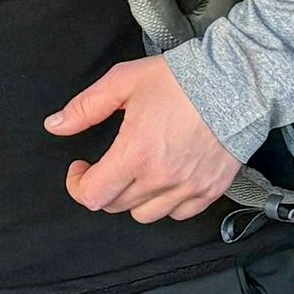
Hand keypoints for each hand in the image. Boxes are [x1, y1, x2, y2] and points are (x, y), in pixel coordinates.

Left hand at [44, 56, 240, 224]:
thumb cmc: (183, 79)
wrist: (237, 81)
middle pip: (115, 205)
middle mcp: (160, 178)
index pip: (92, 196)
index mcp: (135, 154)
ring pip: (145, 215)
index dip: (78, 185)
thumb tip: (55, 125)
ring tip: (136, 172)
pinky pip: (178, 213)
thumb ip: (85, 107)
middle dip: (103, 186)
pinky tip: (165, 179)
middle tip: (106, 165)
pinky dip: (166, 203)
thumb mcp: (123, 82)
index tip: (80, 168)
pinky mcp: (210, 190)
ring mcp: (187, 188)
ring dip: (133, 198)